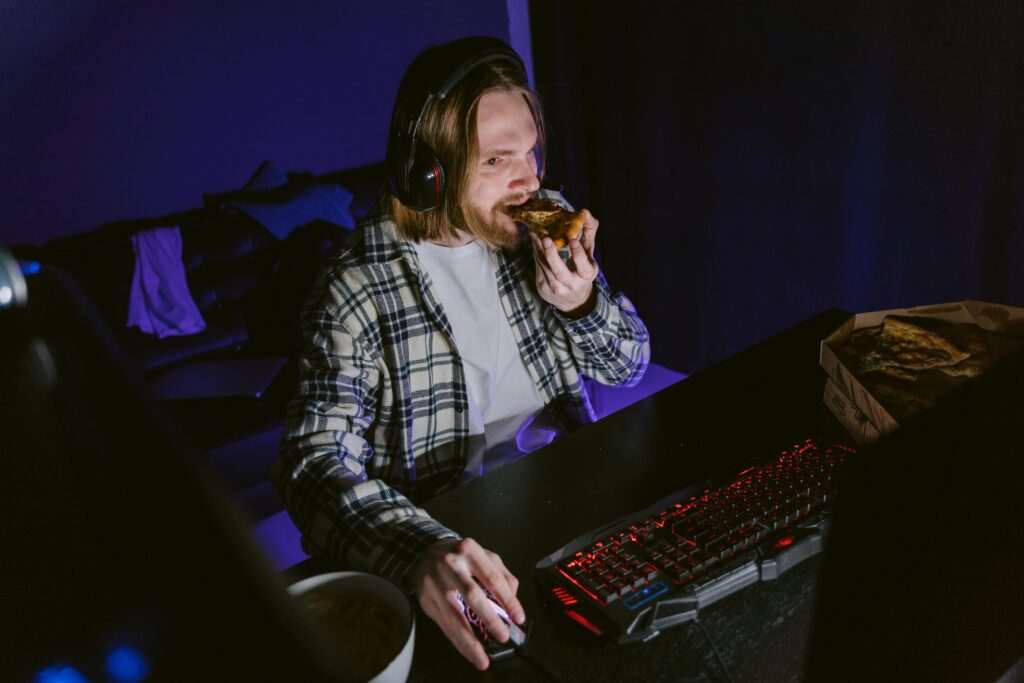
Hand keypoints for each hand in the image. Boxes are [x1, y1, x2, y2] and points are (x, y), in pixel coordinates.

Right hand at [411, 538, 524, 670]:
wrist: (425, 553)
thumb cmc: (459, 557)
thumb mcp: (482, 556)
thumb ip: (502, 575)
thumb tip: (513, 603)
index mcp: (470, 551)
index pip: (493, 578)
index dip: (508, 600)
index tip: (518, 618)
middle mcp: (451, 565)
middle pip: (472, 595)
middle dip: (489, 619)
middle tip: (502, 636)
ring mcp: (435, 583)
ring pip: (453, 616)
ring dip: (469, 641)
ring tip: (482, 658)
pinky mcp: (425, 599)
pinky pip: (443, 625)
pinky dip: (457, 641)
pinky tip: (467, 651)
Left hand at [531, 209, 598, 317]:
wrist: (572, 299)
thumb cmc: (581, 270)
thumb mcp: (589, 255)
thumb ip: (589, 233)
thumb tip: (586, 213)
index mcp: (586, 276)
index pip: (583, 267)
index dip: (578, 254)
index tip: (573, 240)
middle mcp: (570, 284)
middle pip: (559, 271)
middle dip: (552, 255)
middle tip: (546, 239)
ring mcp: (554, 287)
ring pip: (544, 265)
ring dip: (539, 248)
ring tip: (535, 232)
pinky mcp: (542, 287)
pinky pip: (538, 265)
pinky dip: (536, 251)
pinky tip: (534, 239)